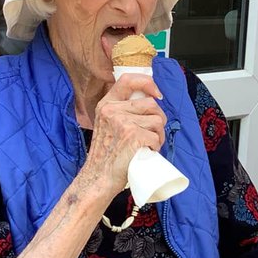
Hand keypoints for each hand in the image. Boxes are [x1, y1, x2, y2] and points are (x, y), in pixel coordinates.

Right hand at [82, 74, 165, 198]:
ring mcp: (123, 122)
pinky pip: (156, 136)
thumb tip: (149, 102)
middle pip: (151, 104)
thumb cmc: (106, 155)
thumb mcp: (107, 125)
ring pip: (157, 120)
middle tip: (153, 134)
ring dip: (158, 134)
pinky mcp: (133, 136)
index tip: (156, 94)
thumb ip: (121, 112)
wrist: (98, 177)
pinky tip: (146, 152)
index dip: (147, 83)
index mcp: (106, 105)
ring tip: (148, 145)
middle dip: (158, 119)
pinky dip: (156, 146)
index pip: (128, 80)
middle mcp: (113, 110)